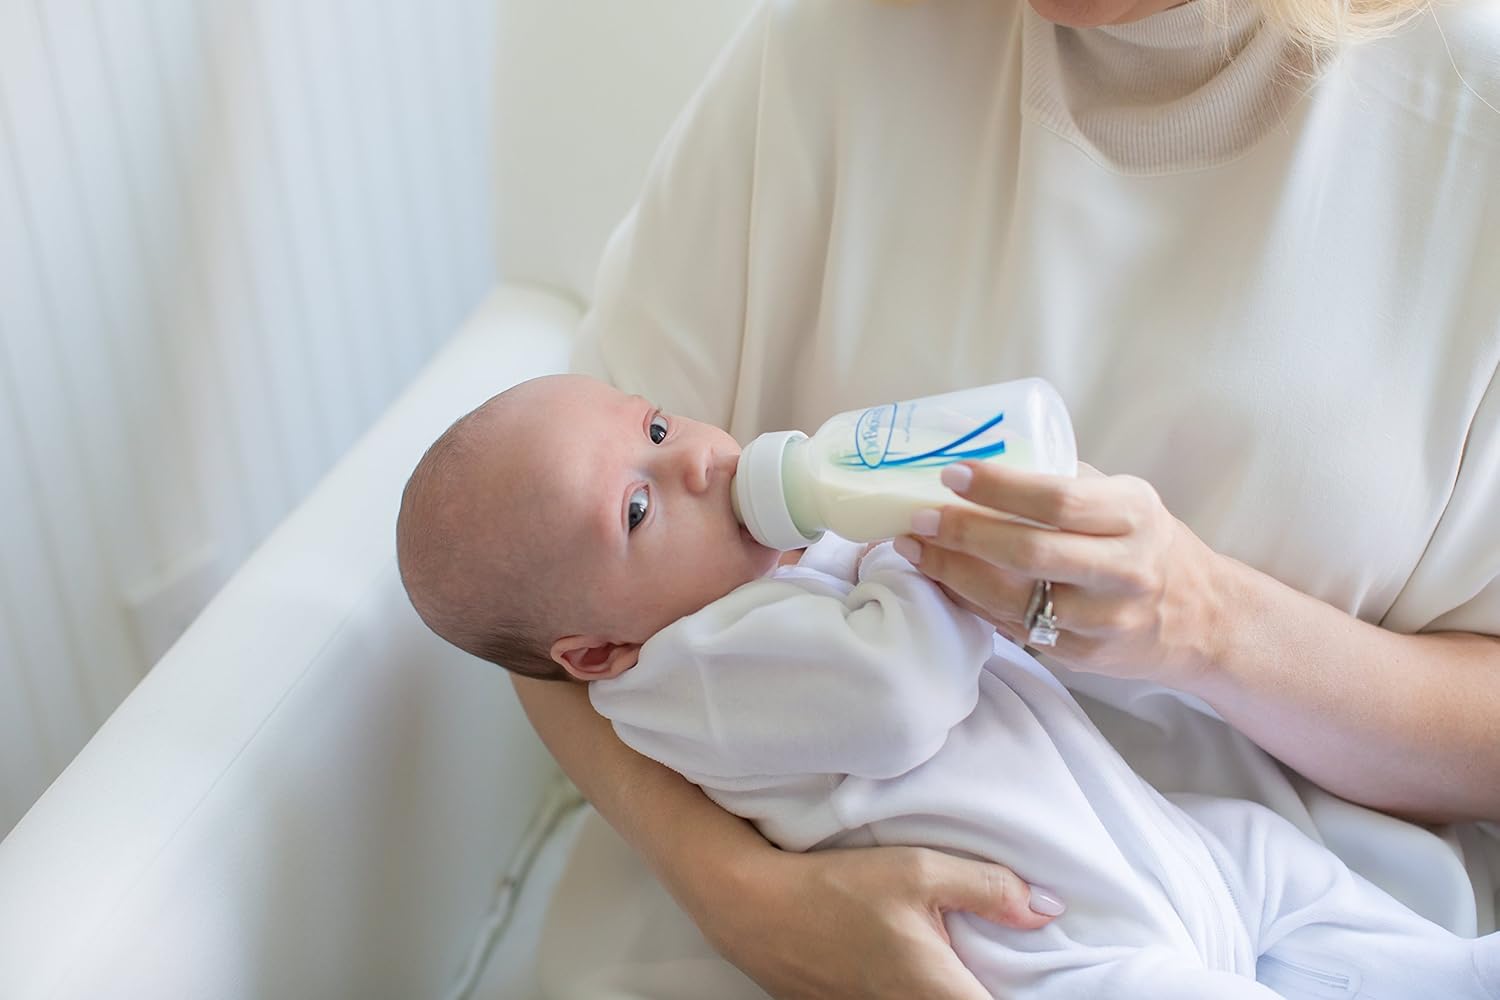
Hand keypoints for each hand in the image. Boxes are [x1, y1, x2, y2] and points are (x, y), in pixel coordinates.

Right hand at [709, 844, 1057, 999]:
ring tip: (953, 959)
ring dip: (951, 987)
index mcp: (938, 993)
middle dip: (986, 985)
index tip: (1034, 975)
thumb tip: (1045, 907)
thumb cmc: (835, 887)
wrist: (753, 907)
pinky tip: (912, 961)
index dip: (1024, 992)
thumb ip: (988, 887)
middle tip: (997, 959)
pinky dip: (920, 989)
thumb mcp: (918, 869)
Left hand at [896, 461, 1227, 686]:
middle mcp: (1125, 569)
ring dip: (954, 573)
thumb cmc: (1145, 542)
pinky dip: (972, 602)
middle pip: (1030, 552)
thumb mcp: (1123, 500)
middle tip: (919, 516)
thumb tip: (984, 452)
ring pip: (1015, 599)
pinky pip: (1015, 628)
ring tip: (917, 549)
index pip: (1058, 499)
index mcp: (1133, 515)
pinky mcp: (1086, 655)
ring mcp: (1106, 619)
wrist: (1202, 616)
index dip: (999, 487)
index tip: (952, 474)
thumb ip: (1065, 481)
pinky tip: (945, 581)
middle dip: (964, 533)